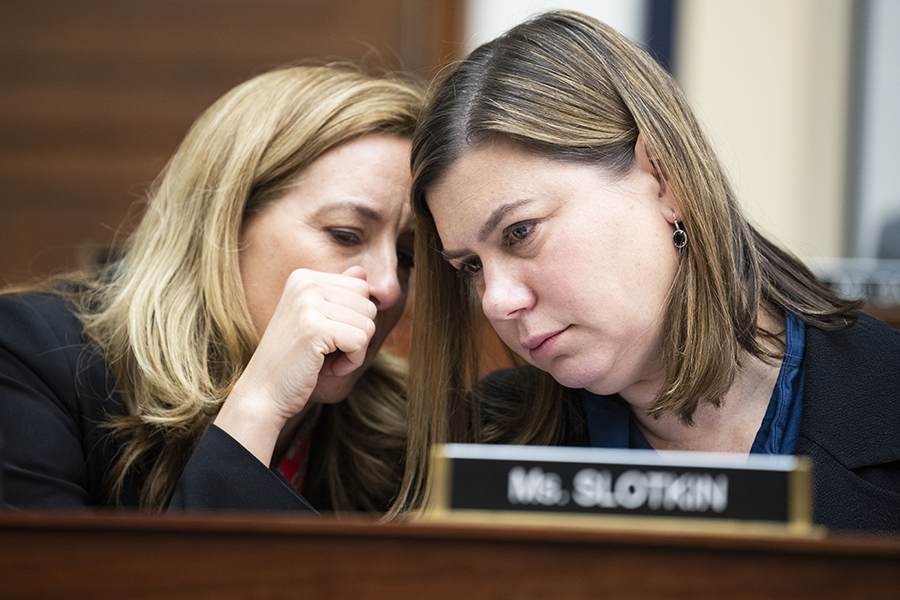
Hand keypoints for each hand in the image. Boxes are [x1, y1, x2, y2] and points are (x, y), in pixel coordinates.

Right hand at [214, 266, 375, 464]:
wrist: (264, 392)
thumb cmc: (294, 359)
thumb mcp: (316, 320)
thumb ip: (338, 294)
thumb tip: (361, 271)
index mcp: (304, 277)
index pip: (361, 288)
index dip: (353, 319)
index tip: (327, 336)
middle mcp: (305, 283)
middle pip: (368, 304)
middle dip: (357, 334)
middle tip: (326, 351)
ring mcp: (308, 304)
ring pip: (368, 324)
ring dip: (354, 351)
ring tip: (325, 359)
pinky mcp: (314, 328)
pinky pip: (360, 341)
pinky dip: (351, 361)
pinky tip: (327, 368)